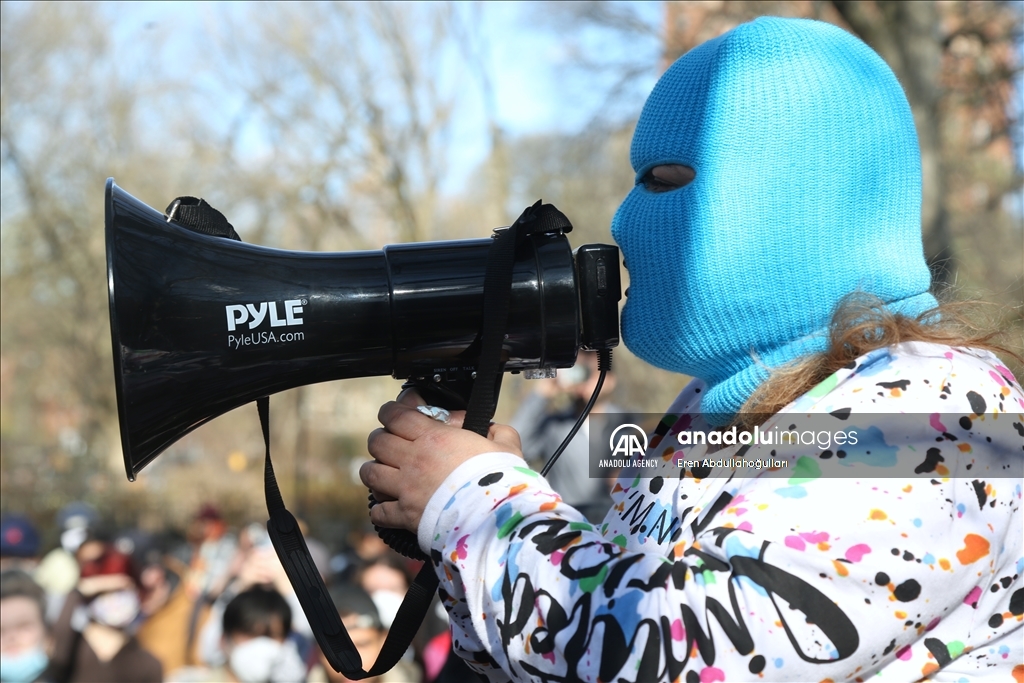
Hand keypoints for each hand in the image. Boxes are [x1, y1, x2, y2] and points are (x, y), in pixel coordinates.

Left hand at [360, 391, 521, 533]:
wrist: (495, 517)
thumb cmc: (501, 480)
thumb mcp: (507, 445)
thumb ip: (498, 432)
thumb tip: (493, 431)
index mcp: (435, 437)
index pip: (396, 415)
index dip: (390, 411)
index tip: (393, 414)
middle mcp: (414, 460)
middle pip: (377, 441)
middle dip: (381, 439)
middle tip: (390, 443)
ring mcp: (406, 488)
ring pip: (369, 473)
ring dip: (375, 470)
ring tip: (384, 472)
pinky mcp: (405, 515)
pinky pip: (378, 512)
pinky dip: (380, 510)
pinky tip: (389, 507)